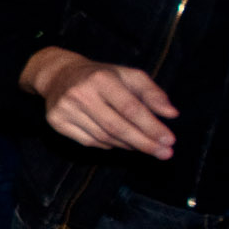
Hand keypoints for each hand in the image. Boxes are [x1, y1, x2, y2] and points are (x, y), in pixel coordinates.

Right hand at [24, 46, 178, 158]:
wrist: (59, 75)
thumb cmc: (100, 75)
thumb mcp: (128, 75)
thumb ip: (152, 92)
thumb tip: (171, 114)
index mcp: (101, 78)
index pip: (130, 108)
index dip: (151, 126)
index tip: (169, 140)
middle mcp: (80, 94)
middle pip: (117, 127)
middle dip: (144, 142)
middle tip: (164, 153)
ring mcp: (65, 110)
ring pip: (104, 137)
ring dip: (129, 145)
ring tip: (146, 147)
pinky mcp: (57, 122)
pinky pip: (89, 142)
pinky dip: (109, 144)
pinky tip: (121, 142)